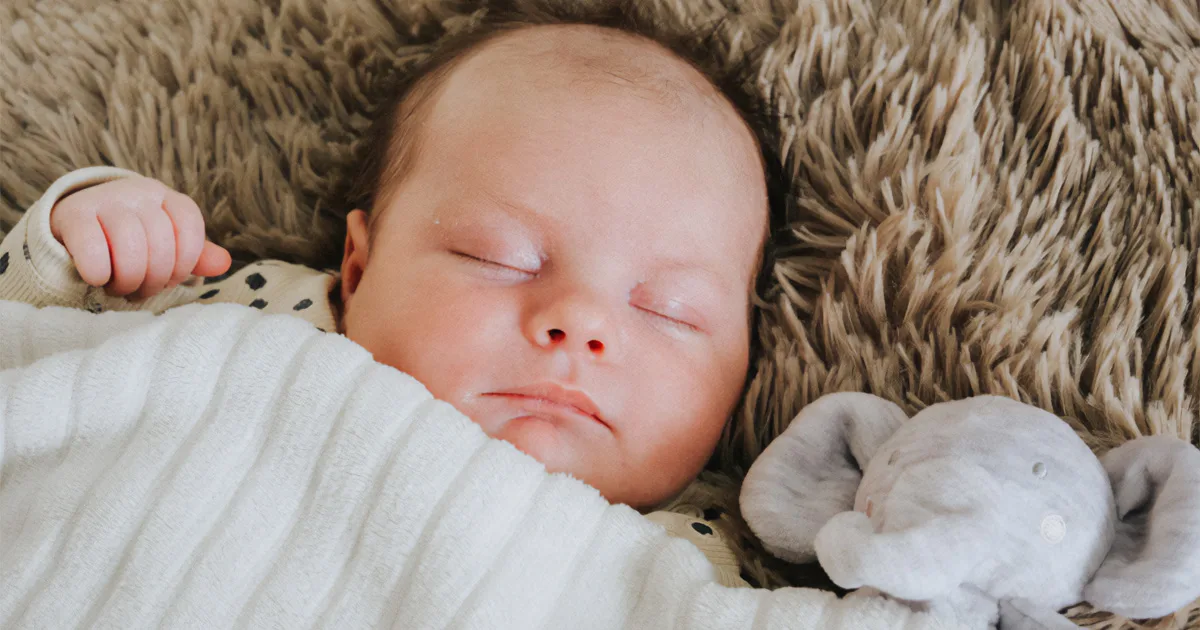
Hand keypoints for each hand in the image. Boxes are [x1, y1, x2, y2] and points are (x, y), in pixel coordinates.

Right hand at [49, 177, 231, 298]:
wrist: (72, 227)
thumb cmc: (127, 242)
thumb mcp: (164, 245)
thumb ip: (193, 255)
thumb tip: (223, 264)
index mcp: (165, 197)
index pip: (189, 225)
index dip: (184, 261)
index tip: (171, 279)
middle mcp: (137, 192)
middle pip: (161, 240)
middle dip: (155, 278)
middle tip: (142, 291)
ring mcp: (103, 200)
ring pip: (130, 244)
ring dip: (129, 279)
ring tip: (122, 288)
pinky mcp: (72, 215)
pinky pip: (92, 248)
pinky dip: (99, 272)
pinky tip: (97, 279)